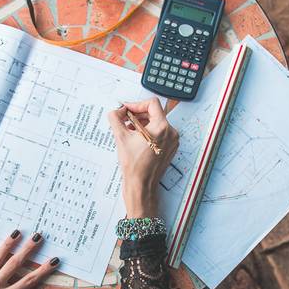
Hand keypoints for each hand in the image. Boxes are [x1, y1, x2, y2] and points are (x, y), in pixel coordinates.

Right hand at [107, 98, 178, 217]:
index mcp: (162, 127)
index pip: (152, 103)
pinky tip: (136, 140)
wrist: (141, 185)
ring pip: (156, 123)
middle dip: (137, 115)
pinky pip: (159, 134)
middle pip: (154, 113)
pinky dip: (148, 133)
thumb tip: (116, 111)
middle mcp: (171, 133)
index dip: (136, 104)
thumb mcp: (121, 137)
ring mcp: (172, 141)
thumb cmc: (135, 166)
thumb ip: (116, 118)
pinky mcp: (169, 148)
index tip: (127, 110)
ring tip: (129, 131)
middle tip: (125, 120)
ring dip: (141, 124)